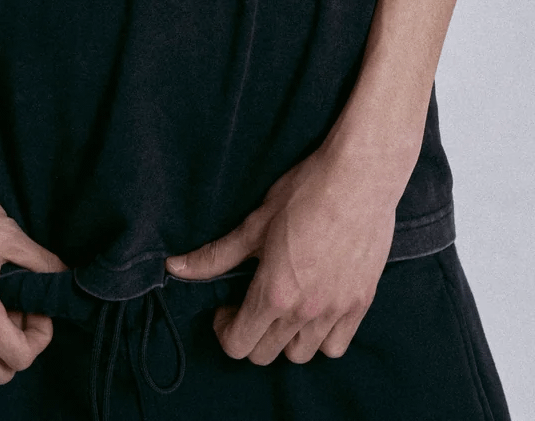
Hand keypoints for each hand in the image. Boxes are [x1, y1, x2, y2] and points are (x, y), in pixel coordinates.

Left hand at [165, 141, 400, 364]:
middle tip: (249, 303)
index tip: (225, 307)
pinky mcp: (361, 305)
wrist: (359, 179)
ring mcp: (336, 311)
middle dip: (249, 333)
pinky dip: (320, 339)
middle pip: (265, 355)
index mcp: (275, 293)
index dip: (224, 329)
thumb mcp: (255, 223)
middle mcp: (305, 312)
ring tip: (282, 306)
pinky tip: (313, 311)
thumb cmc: (305, 192)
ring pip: (301, 355)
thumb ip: (216, 255)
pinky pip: (336, 347)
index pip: (238, 345)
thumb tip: (174, 267)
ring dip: (284, 339)